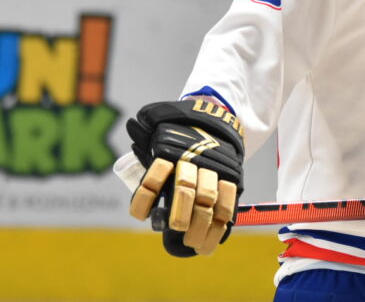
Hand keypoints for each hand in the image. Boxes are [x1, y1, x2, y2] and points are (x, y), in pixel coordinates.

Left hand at [126, 99, 244, 256]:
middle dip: (180, 212)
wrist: (217, 122)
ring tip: (192, 242)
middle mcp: (192, 160)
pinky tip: (210, 242)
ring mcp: (213, 169)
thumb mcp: (162, 128)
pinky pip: (228, 200)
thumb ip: (146, 136)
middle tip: (177, 228)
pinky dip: (221, 224)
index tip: (142, 216)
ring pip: (208, 197)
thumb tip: (133, 127)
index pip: (155, 175)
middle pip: (185, 188)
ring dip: (200, 223)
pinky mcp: (231, 177)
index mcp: (169, 150)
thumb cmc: (181, 134)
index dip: (146, 197)